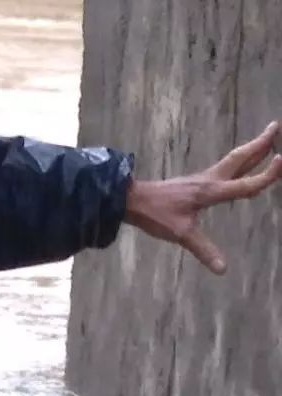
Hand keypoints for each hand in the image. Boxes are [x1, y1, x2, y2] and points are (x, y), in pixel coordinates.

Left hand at [123, 121, 281, 273]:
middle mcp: (209, 180)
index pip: (246, 184)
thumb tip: (223, 269)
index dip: (267, 175)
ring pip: (232, 160)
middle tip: (276, 126)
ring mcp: (202, 179)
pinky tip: (238, 165)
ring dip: (251, 149)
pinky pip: (224, 167)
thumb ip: (203, 249)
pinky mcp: (195, 181)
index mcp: (210, 191)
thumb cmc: (154, 214)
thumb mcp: (180, 233)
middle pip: (240, 158)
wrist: (129, 199)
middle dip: (260, 143)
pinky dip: (238, 161)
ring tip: (266, 140)